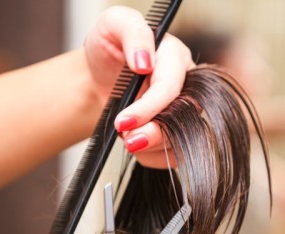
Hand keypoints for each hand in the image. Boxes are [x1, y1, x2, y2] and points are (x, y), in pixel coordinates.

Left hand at [84, 6, 194, 167]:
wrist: (98, 79)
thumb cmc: (107, 50)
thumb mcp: (112, 26)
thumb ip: (132, 32)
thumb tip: (146, 61)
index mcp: (175, 56)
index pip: (171, 86)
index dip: (149, 107)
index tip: (123, 121)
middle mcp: (186, 83)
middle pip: (183, 116)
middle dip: (153, 133)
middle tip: (126, 139)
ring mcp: (185, 110)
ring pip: (181, 138)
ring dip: (151, 147)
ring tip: (127, 140)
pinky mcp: (179, 131)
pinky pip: (175, 154)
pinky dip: (153, 157)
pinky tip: (136, 147)